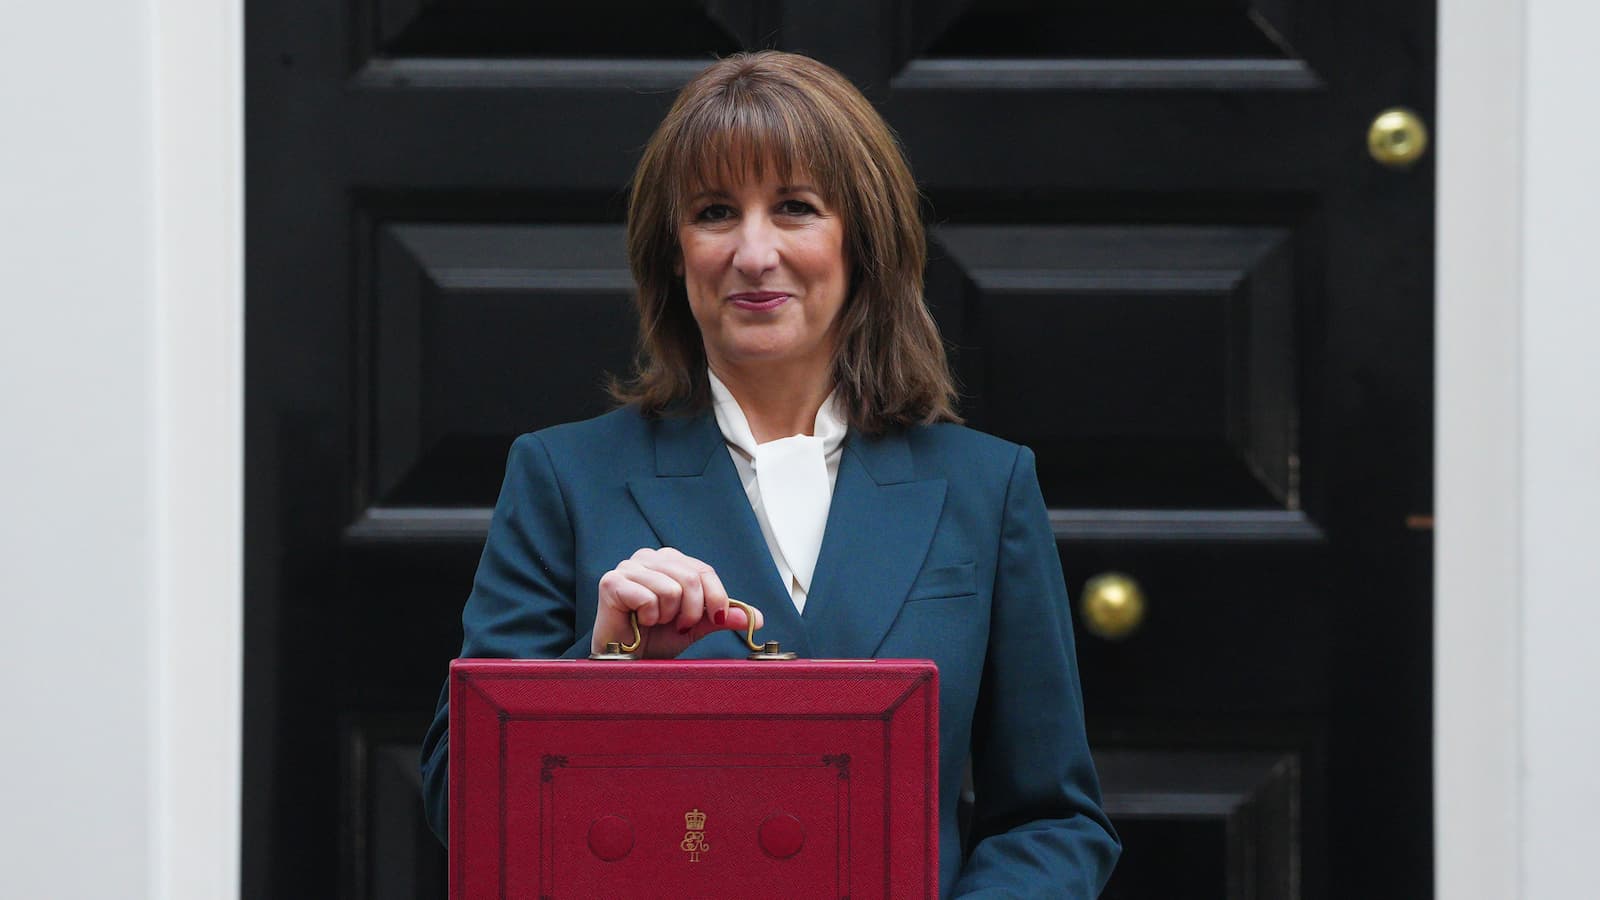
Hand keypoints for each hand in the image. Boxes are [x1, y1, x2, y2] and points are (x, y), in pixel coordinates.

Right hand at [593, 547, 764, 657]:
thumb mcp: (696, 626)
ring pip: (671, 589)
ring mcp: (628, 567)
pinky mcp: (611, 582)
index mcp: (670, 561)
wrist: (626, 660)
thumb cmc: (654, 638)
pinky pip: (648, 598)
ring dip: (667, 616)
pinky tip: (639, 621)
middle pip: (691, 578)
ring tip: (654, 622)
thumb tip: (755, 617)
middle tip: (679, 625)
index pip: (704, 570)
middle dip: (692, 611)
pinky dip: (649, 617)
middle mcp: (649, 557)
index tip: (718, 619)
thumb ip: (721, 616)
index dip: (717, 597)